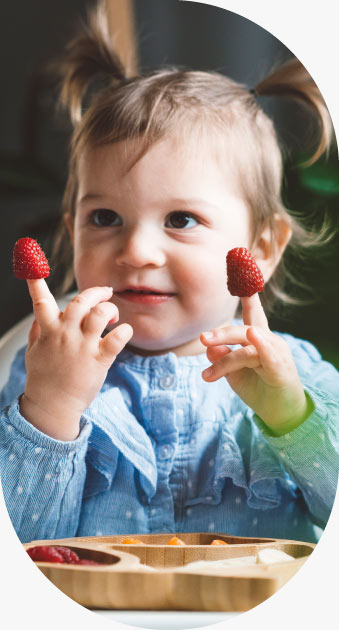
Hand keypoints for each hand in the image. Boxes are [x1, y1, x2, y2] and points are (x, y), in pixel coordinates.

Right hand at [20, 280, 132, 440]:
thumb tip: (42, 314)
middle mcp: (66, 334)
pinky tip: (123, 332)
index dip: (36, 282)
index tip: (32, 266)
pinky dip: (125, 331)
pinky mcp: (99, 360)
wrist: (52, 407)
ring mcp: (83, 347)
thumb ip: (38, 329)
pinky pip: (117, 338)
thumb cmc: (43, 378)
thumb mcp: (34, 351)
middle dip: (96, 292)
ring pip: (100, 314)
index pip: (41, 301)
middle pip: (82, 301)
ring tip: (112, 316)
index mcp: (48, 330)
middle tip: (105, 292)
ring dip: (110, 309)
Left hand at [200, 294, 312, 434]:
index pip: (252, 314)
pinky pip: (268, 355)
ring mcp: (275, 353)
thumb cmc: (258, 387)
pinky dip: (260, 345)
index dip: (248, 296)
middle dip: (221, 333)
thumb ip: (222, 357)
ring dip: (226, 361)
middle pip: (241, 330)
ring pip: (246, 348)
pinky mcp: (281, 368)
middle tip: (203, 338)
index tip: (241, 276)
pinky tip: (253, 337)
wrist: (282, 413)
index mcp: (257, 339)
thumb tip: (209, 346)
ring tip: (208, 375)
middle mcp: (268, 341)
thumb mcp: (233, 372)